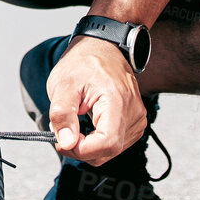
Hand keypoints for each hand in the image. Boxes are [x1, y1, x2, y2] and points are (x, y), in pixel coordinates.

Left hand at [46, 34, 147, 166]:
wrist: (102, 48)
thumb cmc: (84, 62)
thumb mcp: (62, 84)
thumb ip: (62, 114)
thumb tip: (66, 143)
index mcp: (117, 100)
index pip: (107, 143)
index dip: (82, 150)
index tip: (62, 142)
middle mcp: (133, 111)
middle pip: (109, 151)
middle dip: (82, 149)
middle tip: (63, 132)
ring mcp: (137, 118)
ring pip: (112, 151)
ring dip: (90, 146)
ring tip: (77, 123)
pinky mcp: (135, 122)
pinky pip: (116, 144)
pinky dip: (98, 141)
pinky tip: (88, 125)